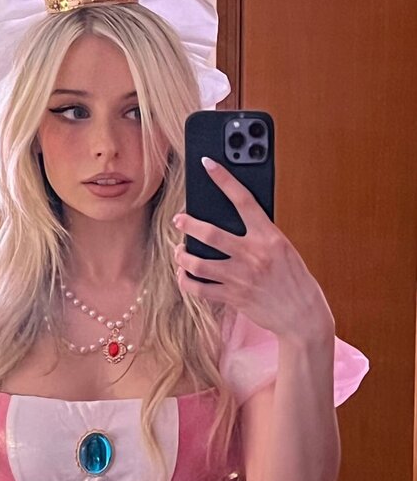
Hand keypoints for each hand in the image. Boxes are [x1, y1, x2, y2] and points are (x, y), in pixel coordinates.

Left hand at [173, 158, 334, 341]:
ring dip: (182, 256)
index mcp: (269, 237)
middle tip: (178, 219)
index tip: (208, 164)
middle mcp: (253, 256)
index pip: (244, 200)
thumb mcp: (283, 249)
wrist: (302, 315)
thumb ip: (260, 236)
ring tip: (179, 251)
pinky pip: (199, 289)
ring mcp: (241, 278)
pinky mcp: (233, 298)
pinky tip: (184, 275)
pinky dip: (186, 281)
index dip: (224, 179)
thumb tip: (231, 223)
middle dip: (188, 224)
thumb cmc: (293, 279)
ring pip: (198, 264)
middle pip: (210, 234)